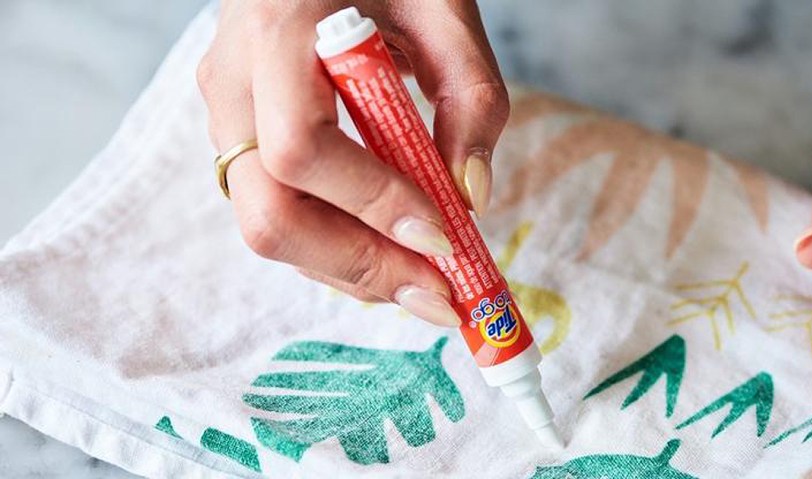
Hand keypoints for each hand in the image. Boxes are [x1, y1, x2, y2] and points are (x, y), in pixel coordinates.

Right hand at [198, 1, 508, 325]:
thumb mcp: (444, 7)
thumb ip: (471, 93)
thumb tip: (471, 197)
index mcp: (277, 30)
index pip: (302, 147)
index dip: (372, 204)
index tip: (443, 236)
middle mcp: (234, 81)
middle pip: (269, 212)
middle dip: (359, 266)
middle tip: (437, 294)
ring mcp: (227, 113)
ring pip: (268, 226)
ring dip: (351, 269)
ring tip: (424, 282)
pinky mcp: (241, 137)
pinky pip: (278, 211)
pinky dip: (335, 245)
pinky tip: (389, 250)